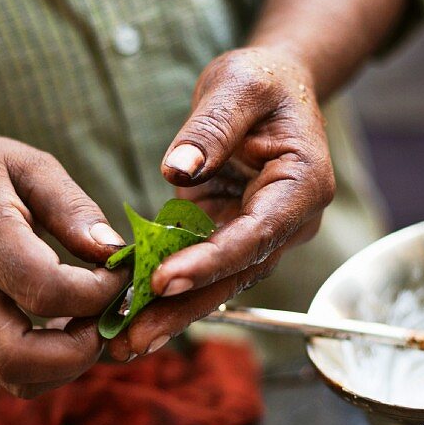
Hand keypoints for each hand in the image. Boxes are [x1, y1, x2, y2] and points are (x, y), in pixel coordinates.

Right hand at [0, 136, 126, 394]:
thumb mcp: (28, 165)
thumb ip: (73, 208)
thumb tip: (114, 253)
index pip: (43, 289)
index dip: (95, 293)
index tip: (119, 272)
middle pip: (16, 356)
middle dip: (80, 351)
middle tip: (108, 316)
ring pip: (14, 377)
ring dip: (69, 364)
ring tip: (91, 321)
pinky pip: (12, 374)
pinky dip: (53, 366)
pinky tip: (70, 328)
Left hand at [107, 46, 334, 359]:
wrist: (275, 89)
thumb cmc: (262, 81)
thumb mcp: (239, 84)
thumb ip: (211, 126)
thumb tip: (177, 170)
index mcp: (301, 185)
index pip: (255, 234)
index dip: (210, 262)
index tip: (162, 281)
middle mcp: (287, 221)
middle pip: (234, 274)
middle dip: (183, 308)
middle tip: (131, 339)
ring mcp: (260, 234)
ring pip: (217, 283)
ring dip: (171, 313)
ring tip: (122, 344)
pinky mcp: (231, 236)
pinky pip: (199, 269)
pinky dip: (166, 292)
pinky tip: (128, 315)